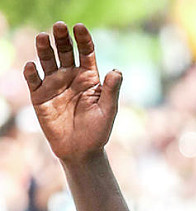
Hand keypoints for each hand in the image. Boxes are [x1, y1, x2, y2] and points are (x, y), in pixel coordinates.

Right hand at [23, 22, 122, 161]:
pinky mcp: (39, 96)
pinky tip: (32, 65)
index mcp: (89, 77)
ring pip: (47, 61)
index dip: (83, 39)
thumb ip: (111, 90)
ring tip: (43, 37)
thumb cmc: (98, 131)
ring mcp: (54, 84)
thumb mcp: (108, 110)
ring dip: (44, 49)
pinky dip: (31, 72)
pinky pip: (33, 80)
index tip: (79, 28)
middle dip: (62, 38)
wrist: (81, 150)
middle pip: (65, 52)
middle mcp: (70, 76)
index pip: (86, 53)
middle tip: (59, 26)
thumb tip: (117, 71)